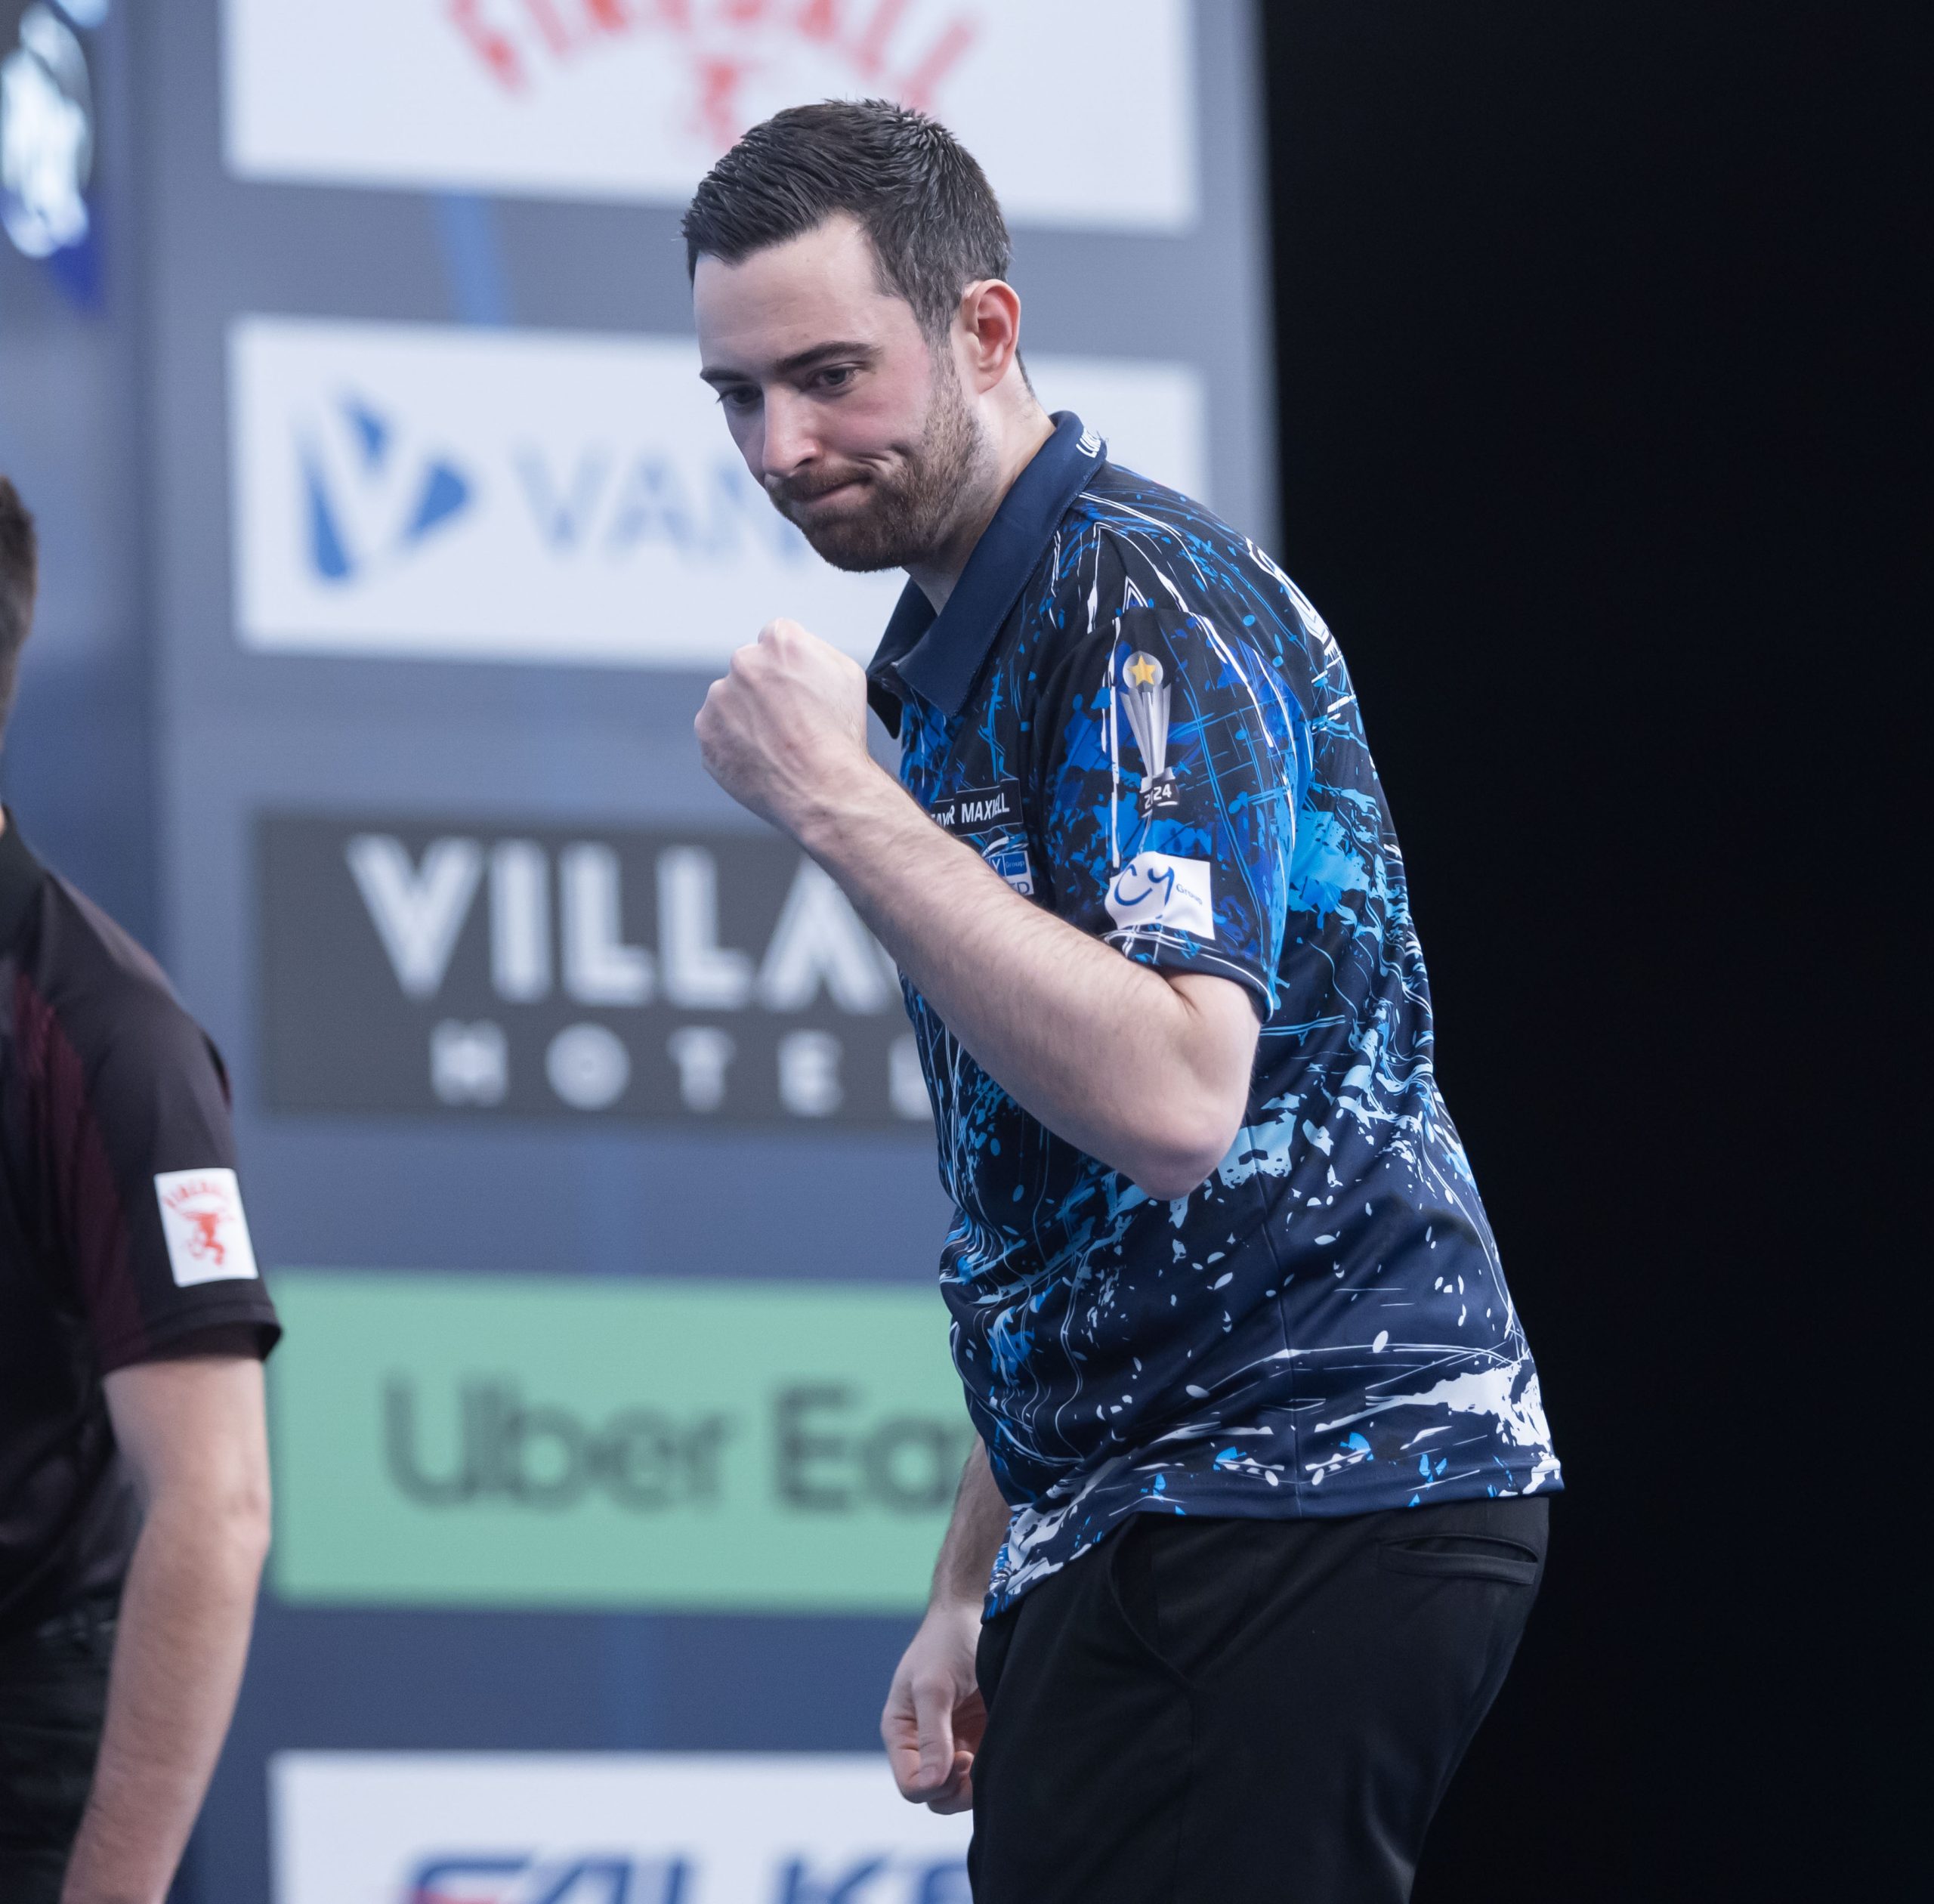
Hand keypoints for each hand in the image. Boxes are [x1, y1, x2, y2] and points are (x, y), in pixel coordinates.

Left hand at [695, 618, 874, 837]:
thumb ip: (815, 650)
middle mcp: (743, 662)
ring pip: (730, 702)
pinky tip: (762, 758)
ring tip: (778, 745)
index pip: (775, 640)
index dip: (789, 669)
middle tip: (789, 722)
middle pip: (749, 670)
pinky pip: (718, 733)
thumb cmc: (840, 736)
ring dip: (747, 717)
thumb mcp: (848, 674)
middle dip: (764, 690)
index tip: (797, 691)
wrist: (824, 790)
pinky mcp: (706, 733)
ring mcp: (719, 698)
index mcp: (779, 640)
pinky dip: (734, 744)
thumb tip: (797, 650)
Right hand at [881, 1599, 986, 1813]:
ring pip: (960, 1790)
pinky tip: (1000, 1746)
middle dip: (956, 1789)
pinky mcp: (980, 1737)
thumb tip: (932, 1783)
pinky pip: (983, 1771)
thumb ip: (931, 1735)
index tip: (961, 1758)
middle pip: (935, 1796)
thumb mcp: (933, 1687)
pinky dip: (991, 1770)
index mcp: (903, 1732)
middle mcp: (925, 1744)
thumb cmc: (946, 1643)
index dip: (934, 1785)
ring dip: (975, 1783)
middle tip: (974, 1758)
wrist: (977, 1612)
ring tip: (989, 1751)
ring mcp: (953, 1742)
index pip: (911, 1786)